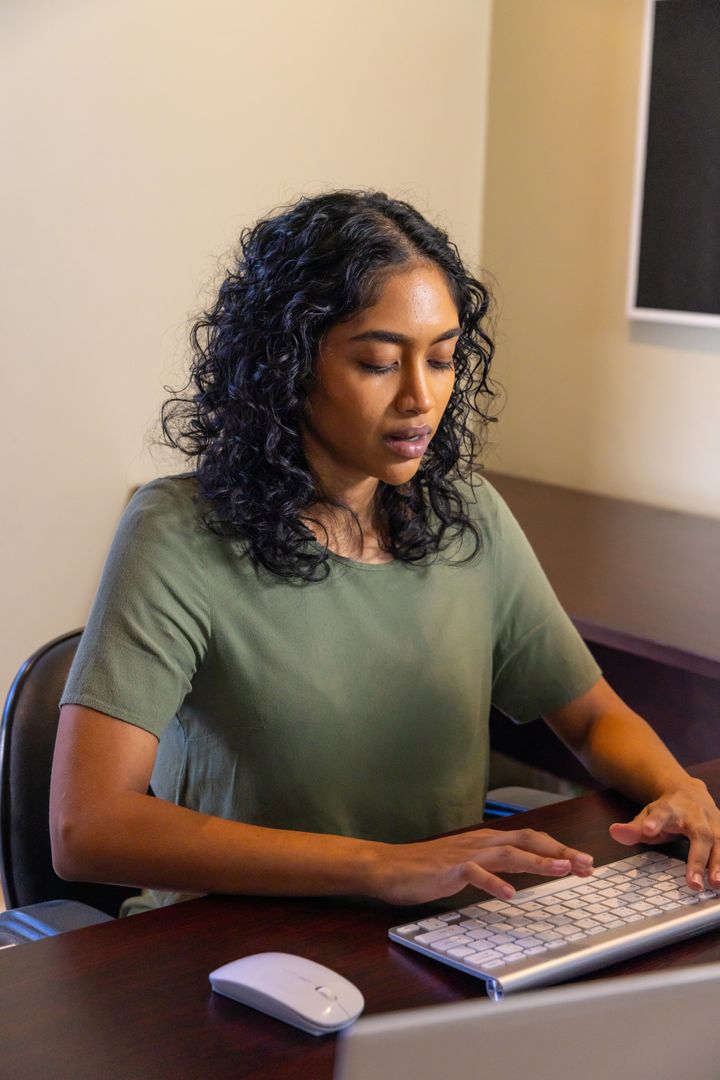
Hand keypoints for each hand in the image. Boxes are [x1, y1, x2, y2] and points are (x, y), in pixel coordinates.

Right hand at [373, 827, 593, 905]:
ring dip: (537, 861)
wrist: (390, 866)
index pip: (530, 839)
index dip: (557, 848)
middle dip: (559, 851)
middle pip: (527, 840)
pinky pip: (475, 874)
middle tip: (585, 864)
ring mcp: (465, 854)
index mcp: (486, 841)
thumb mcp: (467, 864)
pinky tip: (510, 895)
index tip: (582, 861)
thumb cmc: (427, 868)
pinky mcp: (449, 869)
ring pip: (508, 853)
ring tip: (561, 870)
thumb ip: (492, 865)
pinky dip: (494, 883)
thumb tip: (518, 875)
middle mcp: (480, 842)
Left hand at [609, 778, 719, 890]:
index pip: (662, 814)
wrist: (690, 791)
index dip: (655, 822)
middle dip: (697, 859)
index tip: (648, 830)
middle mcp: (696, 815)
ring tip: (715, 884)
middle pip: (700, 835)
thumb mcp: (647, 816)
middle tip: (693, 883)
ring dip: (719, 864)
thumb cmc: (667, 811)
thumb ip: (633, 828)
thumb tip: (614, 832)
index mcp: (671, 809)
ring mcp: (715, 822)